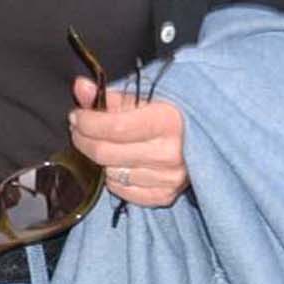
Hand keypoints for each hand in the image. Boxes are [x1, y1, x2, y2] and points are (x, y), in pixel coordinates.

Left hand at [69, 77, 188, 207]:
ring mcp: (168, 178)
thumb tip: (81, 88)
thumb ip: (110, 95)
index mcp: (168, 121)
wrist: (206, 137)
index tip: (77, 116)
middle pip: (105, 153)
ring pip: (110, 174)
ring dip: (99, 159)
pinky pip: (124, 192)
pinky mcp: (166, 196)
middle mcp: (169, 152)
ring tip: (102, 144)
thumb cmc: (171, 114)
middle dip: (84, 140)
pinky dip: (114, 179)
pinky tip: (117, 164)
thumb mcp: (145, 96)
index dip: (87, 122)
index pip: (113, 127)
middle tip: (79, 130)